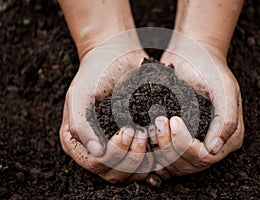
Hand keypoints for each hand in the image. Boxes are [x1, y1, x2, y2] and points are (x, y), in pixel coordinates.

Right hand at [59, 36, 155, 182]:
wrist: (116, 54)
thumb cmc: (95, 72)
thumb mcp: (80, 93)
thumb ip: (80, 123)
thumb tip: (96, 151)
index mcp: (79, 142)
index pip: (98, 164)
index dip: (115, 154)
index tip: (128, 130)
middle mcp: (98, 149)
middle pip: (116, 174)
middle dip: (132, 158)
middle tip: (142, 133)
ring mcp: (118, 147)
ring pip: (133, 172)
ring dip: (147, 159)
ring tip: (152, 133)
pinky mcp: (136, 140)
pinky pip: (147, 159)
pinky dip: (157, 154)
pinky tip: (161, 138)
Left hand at [149, 39, 243, 177]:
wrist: (192, 54)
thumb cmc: (210, 68)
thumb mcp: (225, 89)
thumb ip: (227, 119)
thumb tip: (214, 149)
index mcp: (228, 137)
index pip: (204, 157)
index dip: (185, 145)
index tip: (173, 120)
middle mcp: (211, 144)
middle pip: (187, 164)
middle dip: (169, 147)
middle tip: (159, 121)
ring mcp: (192, 142)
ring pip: (172, 163)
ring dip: (157, 150)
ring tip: (151, 126)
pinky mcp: (175, 138)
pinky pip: (162, 155)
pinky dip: (151, 152)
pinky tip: (144, 139)